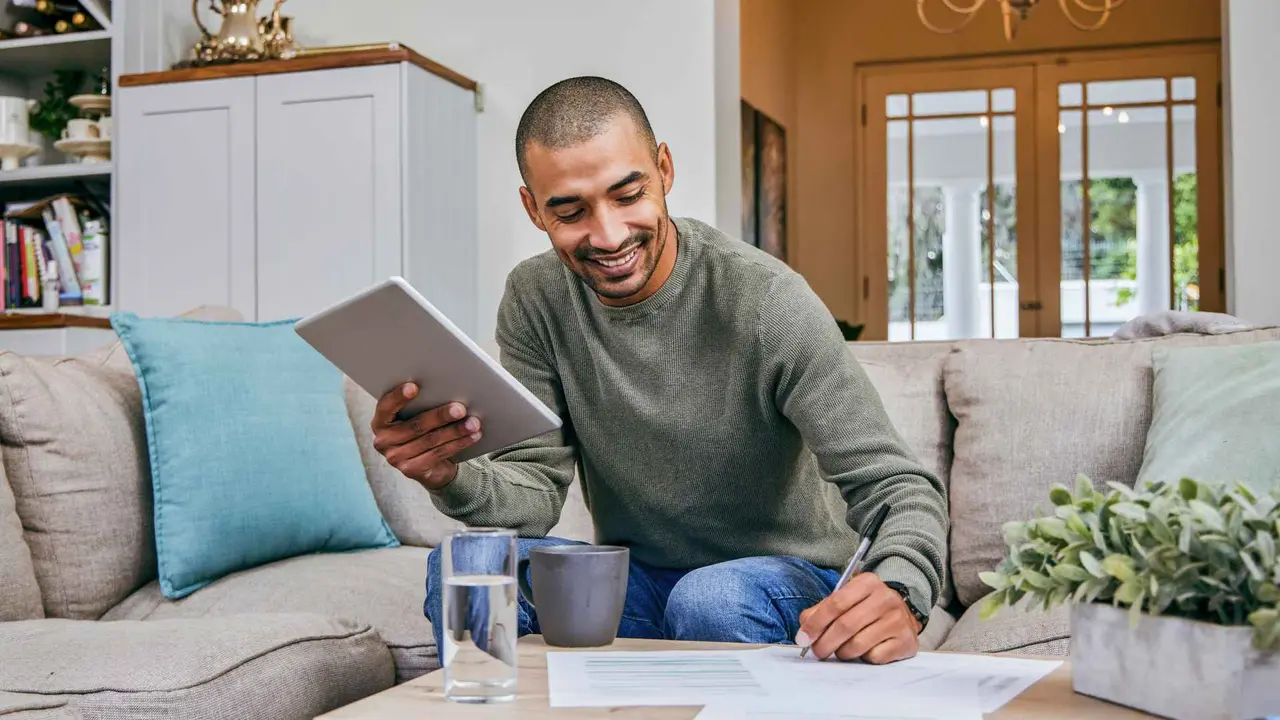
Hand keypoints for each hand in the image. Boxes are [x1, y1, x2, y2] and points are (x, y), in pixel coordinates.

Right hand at [369, 383, 482, 489]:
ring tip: (473, 422)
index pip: (386, 407)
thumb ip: (421, 405)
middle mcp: (383, 440)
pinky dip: (459, 443)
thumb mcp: (416, 416)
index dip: (398, 397)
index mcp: (380, 421)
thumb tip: (447, 390)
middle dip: (440, 416)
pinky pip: (438, 454)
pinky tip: (472, 436)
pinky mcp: (410, 470)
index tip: (414, 386)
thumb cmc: (422, 430)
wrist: (428, 465)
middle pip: (415, 425)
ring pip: (430, 440)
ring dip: (455, 430)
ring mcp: (395, 458)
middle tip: (460, 408)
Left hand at [796, 573, 921, 663]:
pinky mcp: (905, 641)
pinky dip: (864, 658)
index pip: (836, 603)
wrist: (904, 615)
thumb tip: (804, 632)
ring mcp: (897, 620)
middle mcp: (885, 598)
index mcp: (867, 582)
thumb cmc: (867, 608)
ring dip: (843, 653)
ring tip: (842, 650)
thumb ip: (821, 611)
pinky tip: (865, 651)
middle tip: (818, 652)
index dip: (816, 623)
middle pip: (845, 626)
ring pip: (858, 645)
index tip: (803, 638)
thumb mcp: (846, 600)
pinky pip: (874, 657)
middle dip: (825, 643)